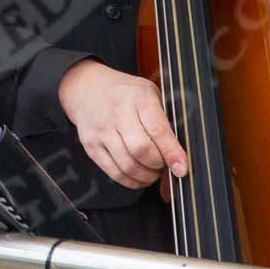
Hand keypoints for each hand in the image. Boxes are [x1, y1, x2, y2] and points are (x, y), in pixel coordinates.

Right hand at [56, 58, 188, 188]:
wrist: (88, 88)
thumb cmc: (125, 93)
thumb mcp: (149, 93)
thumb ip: (164, 119)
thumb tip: (179, 152)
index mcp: (138, 97)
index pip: (157, 130)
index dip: (171, 152)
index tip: (181, 168)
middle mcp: (117, 113)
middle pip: (141, 150)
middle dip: (158, 165)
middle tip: (165, 165)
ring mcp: (101, 130)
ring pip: (128, 165)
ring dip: (146, 176)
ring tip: (152, 172)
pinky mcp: (91, 145)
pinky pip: (114, 172)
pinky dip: (131, 181)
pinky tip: (138, 176)